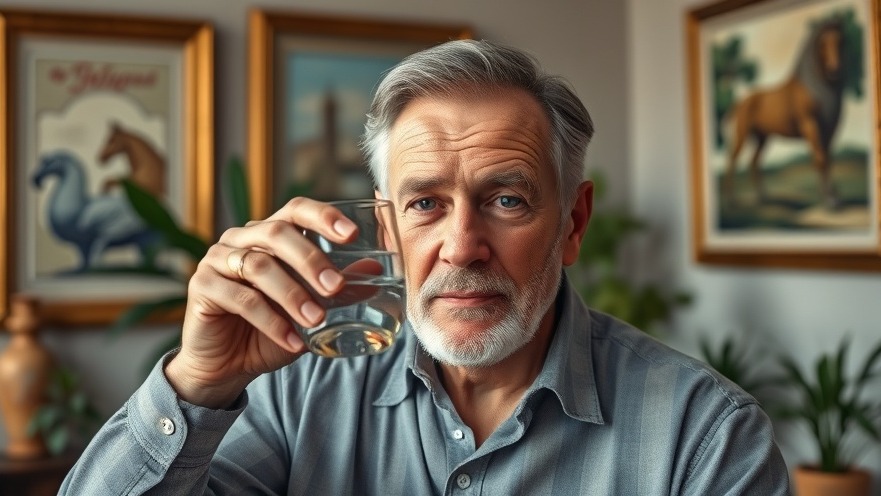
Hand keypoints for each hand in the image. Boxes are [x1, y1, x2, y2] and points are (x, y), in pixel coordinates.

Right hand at [165, 197, 357, 407]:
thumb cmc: (272, 330)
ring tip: (316, 319)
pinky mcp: (201, 287)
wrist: (229, 367)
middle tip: (336, 286)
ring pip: (258, 266)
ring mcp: (218, 259)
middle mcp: (242, 239)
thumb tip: (375, 269)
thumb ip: (338, 289)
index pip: (295, 209)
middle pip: (277, 232)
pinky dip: (271, 321)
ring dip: (292, 294)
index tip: (352, 234)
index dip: (323, 216)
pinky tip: (293, 342)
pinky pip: (240, 298)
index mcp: (269, 234)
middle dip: (310, 259)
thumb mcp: (311, 309)